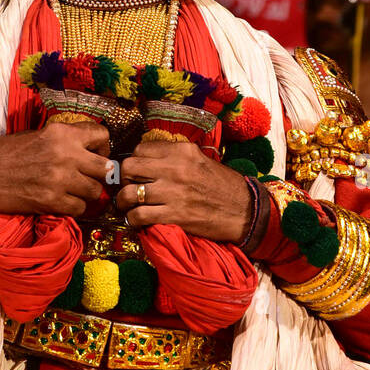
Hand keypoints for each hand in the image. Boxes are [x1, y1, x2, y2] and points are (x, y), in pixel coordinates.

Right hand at [0, 121, 111, 217]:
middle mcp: (65, 154)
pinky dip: (75, 207)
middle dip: (100, 173)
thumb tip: (87, 148)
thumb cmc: (6, 153)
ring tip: (75, 191)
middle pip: (105, 167)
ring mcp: (60, 179)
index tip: (96, 154)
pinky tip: (64, 202)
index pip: (102, 135)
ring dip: (88, 193)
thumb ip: (64, 140)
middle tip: (90, 177)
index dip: (103, 146)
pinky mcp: (52, 201)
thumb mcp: (37, 135)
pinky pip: (80, 208)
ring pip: (95, 191)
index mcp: (61, 133)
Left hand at [117, 139, 252, 242]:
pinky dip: (133, 220)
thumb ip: (175, 157)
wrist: (245, 210)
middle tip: (128, 186)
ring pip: (130, 193)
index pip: (140, 149)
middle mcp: (175, 168)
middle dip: (124, 179)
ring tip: (128, 205)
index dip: (134, 161)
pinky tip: (137, 220)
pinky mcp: (175, 215)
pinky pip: (139, 216)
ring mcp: (174, 192)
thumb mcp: (201, 160)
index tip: (136, 171)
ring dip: (124, 201)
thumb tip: (148, 159)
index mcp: (182, 151)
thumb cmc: (223, 185)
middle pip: (129, 167)